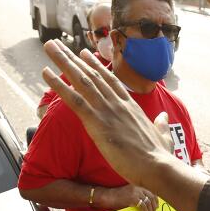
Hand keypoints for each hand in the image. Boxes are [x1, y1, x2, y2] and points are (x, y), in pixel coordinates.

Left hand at [41, 40, 206, 210]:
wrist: (156, 166)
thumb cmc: (160, 156)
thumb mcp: (163, 135)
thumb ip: (160, 124)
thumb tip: (163, 116)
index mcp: (130, 106)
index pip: (110, 80)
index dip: (95, 66)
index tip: (83, 54)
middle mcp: (117, 103)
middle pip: (91, 75)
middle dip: (72, 58)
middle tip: (57, 44)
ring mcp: (106, 110)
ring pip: (80, 80)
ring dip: (63, 62)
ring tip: (49, 47)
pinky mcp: (96, 123)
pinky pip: (73, 100)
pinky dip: (58, 85)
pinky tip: (46, 73)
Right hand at [99, 184, 158, 210]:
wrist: (108, 196)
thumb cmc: (116, 197)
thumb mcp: (128, 194)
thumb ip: (136, 196)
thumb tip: (144, 204)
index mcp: (137, 186)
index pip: (150, 192)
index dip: (155, 199)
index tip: (156, 205)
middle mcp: (138, 188)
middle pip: (151, 196)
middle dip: (154, 205)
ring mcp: (136, 193)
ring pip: (148, 202)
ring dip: (150, 210)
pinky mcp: (133, 198)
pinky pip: (143, 206)